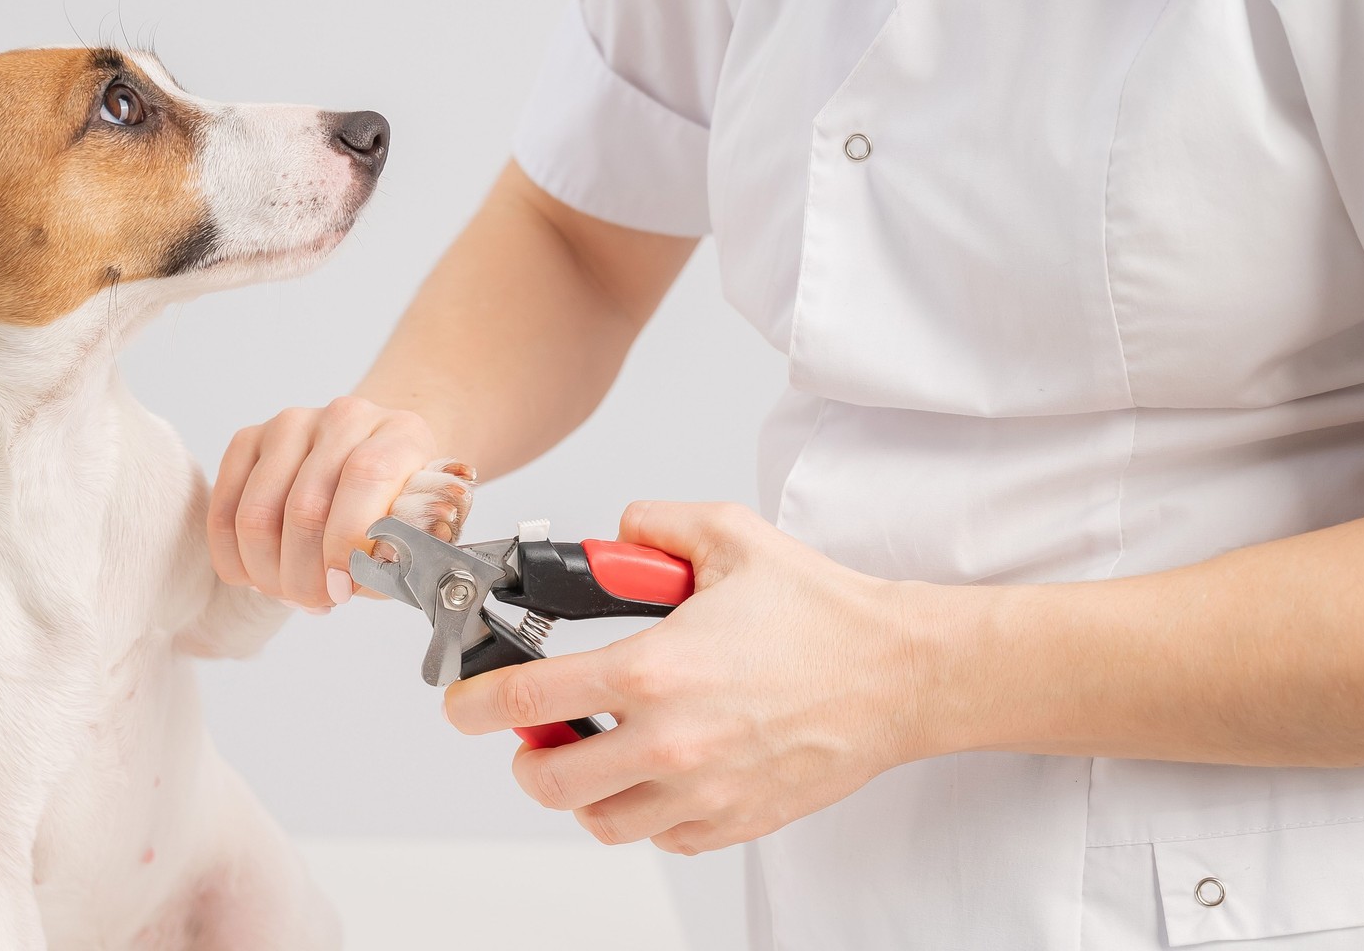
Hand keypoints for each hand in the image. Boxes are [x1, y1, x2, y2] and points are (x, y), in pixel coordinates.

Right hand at [208, 396, 443, 609]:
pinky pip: (223, 510)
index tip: (341, 590)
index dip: (347, 541)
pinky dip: (234, 558)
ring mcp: (290, 424)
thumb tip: (351, 580)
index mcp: (399, 434)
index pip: (366, 476)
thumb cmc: (393, 510)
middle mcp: (343, 418)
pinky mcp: (249, 439)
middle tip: (316, 602)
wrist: (371, 468)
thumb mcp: (413, 536)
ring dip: (268, 573)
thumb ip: (395, 558)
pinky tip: (258, 577)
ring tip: (291, 593)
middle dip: (303, 574)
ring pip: (257, 514)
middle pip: (304, 506)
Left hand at [442, 501, 939, 854]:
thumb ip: (651, 526)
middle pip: (547, 780)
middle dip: (523, 757)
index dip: (477, 703)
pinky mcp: (733, 822)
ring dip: (580, 792)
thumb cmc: (822, 615)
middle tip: (532, 733)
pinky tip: (655, 773)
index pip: (529, 699)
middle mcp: (670, 741)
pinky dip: (643, 814)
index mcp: (654, 670)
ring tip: (592, 756)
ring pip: (599, 821)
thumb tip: (608, 538)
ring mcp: (702, 792)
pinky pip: (659, 838)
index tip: (463, 704)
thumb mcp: (728, 536)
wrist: (900, 675)